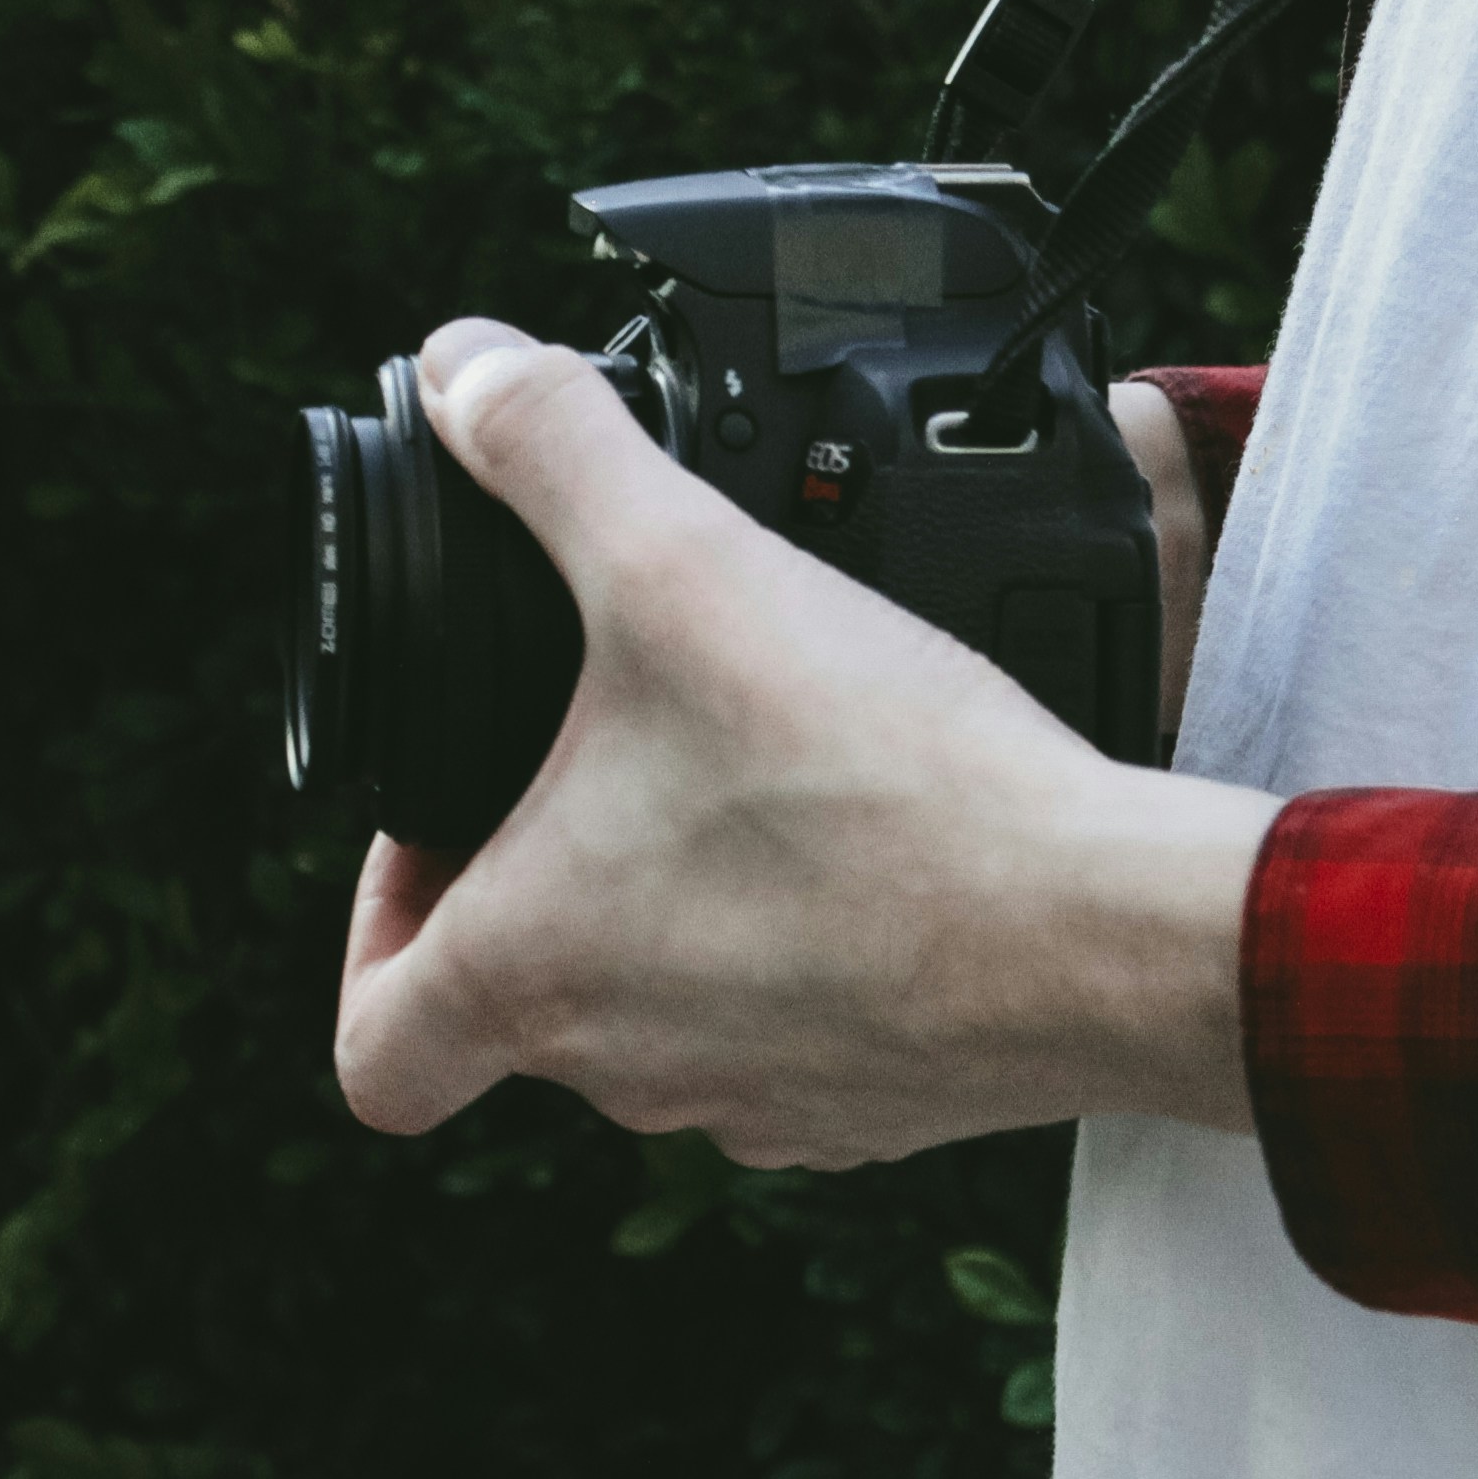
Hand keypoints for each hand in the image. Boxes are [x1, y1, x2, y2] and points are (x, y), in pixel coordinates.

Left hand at [329, 319, 1278, 1168]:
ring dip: (680, 913)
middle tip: (613, 749)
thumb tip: (461, 370)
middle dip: (549, 874)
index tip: (436, 834)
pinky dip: (808, 955)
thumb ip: (555, 454)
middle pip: (525, 1003)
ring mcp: (759, 1104)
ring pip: (664, 1020)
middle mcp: (628, 1072)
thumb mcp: (685, 568)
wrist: (1102, 929)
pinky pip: (797, 1036)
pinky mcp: (877, 1108)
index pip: (374, 1048)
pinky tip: (871, 852)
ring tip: (753, 778)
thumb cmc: (884, 787)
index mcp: (533, 976)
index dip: (375, 929)